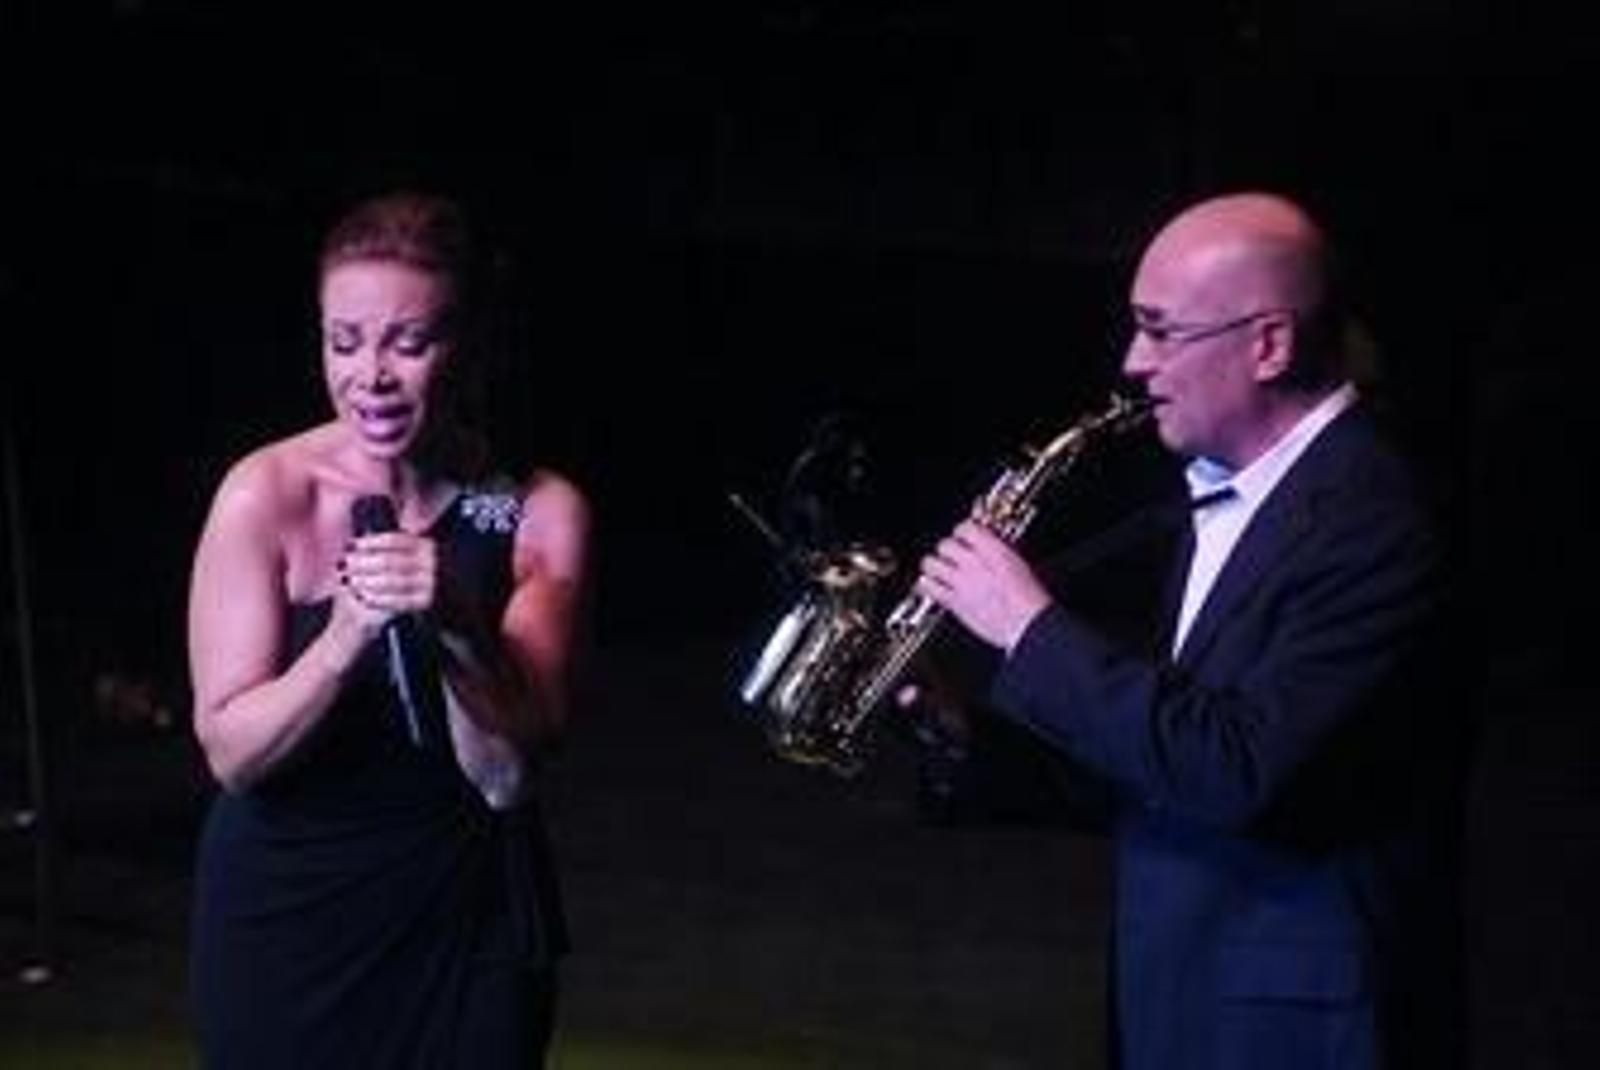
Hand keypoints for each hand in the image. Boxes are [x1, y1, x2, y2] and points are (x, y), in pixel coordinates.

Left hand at [338, 529, 438, 626]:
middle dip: (361, 563)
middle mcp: (429, 562)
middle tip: (344, 564)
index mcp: (425, 545)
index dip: (369, 542)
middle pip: (387, 561)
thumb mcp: (413, 553)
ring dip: (365, 581)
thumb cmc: (419, 571)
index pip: (393, 540)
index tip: (350, 545)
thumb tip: (356, 542)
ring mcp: (429, 583)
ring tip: (349, 581)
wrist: (447, 596)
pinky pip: (397, 601)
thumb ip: (391, 547)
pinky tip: (364, 598)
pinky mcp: (425, 602)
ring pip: (390, 581)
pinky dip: (378, 599)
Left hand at [915, 518, 1050, 652]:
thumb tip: (988, 547)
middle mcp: (974, 562)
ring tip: (938, 571)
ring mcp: (961, 582)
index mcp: (993, 550)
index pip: (965, 528)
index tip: (963, 538)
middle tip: (951, 557)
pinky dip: (927, 586)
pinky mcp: (954, 602)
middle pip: (944, 544)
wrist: (1027, 625)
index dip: (962, 532)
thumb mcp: (1020, 565)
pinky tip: (932, 588)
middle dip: (947, 550)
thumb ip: (998, 553)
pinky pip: (928, 588)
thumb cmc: (1030, 600)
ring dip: (933, 566)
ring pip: (930, 563)